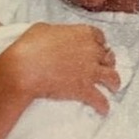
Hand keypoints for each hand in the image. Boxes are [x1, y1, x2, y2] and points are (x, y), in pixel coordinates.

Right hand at [0, 23, 120, 114]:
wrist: (25, 68)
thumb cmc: (30, 45)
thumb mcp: (42, 29)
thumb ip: (55, 31)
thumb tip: (53, 34)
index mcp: (83, 33)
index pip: (100, 37)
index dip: (99, 44)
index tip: (97, 48)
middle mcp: (91, 51)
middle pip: (108, 57)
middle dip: (108, 62)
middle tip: (105, 67)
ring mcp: (90, 71)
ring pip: (112, 77)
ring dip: (114, 83)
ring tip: (113, 88)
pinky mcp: (84, 89)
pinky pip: (100, 100)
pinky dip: (103, 105)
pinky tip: (103, 109)